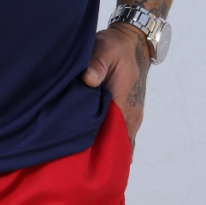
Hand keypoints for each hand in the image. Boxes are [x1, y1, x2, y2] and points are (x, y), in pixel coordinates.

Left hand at [82, 23, 150, 150]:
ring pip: (115, 142)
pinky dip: (104, 139)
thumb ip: (97, 63)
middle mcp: (130, 117)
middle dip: (97, 155)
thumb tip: (88, 79)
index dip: (98, 153)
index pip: (114, 142)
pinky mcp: (124, 112)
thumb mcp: (106, 49)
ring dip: (100, 148)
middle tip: (72, 162)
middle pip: (115, 147)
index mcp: (126, 106)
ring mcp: (129, 116)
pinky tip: (86, 142)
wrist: (132, 43)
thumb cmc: (117, 47)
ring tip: (76, 155)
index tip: (79, 160)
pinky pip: (116, 133)